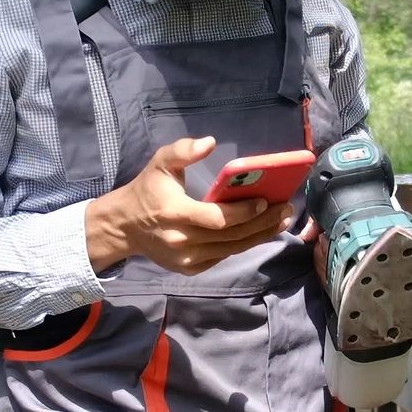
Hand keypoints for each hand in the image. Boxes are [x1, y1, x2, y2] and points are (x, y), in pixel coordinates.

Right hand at [86, 136, 293, 274]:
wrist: (124, 226)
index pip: (217, 218)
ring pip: (232, 249)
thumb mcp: (160, 163)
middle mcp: (182, 241)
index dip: (244, 212)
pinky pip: (224, 256)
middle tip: (287, 209)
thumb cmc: (147, 190)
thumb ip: (182, 151)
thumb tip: (209, 142)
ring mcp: (186, 259)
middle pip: (232, 236)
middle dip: (263, 223)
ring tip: (282, 221)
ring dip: (260, 236)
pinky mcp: (190, 269)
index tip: (266, 201)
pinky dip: (244, 244)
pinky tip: (261, 232)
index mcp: (175, 214)